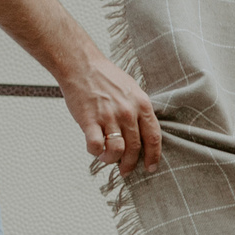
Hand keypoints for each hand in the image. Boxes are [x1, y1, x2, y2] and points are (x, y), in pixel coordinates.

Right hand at [61, 49, 162, 175]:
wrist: (81, 65)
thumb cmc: (106, 77)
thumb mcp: (132, 90)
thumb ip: (139, 110)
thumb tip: (143, 132)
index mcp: (142, 105)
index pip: (153, 137)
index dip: (153, 156)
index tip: (151, 168)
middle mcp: (128, 112)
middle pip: (135, 148)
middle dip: (131, 164)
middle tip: (125, 170)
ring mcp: (109, 116)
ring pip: (117, 151)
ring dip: (111, 160)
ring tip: (106, 157)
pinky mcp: (89, 120)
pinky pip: (95, 146)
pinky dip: (95, 152)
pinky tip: (94, 149)